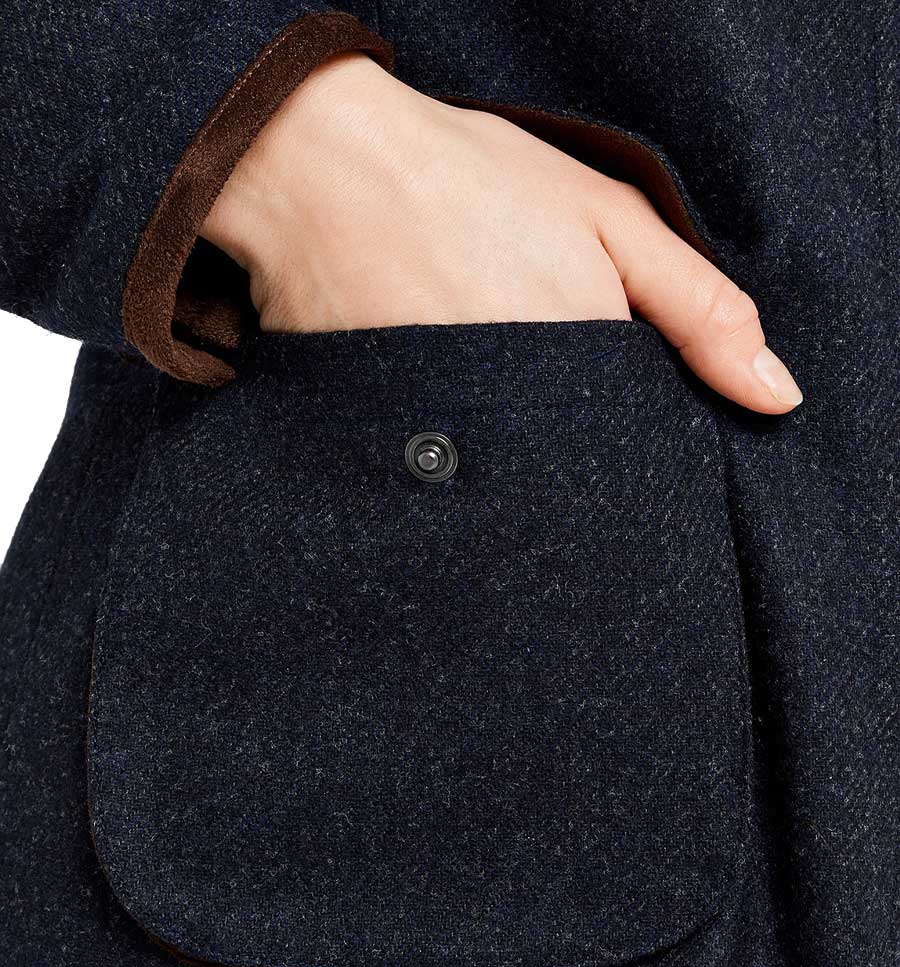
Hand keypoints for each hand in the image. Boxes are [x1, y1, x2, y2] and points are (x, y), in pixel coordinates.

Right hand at [201, 52, 802, 414]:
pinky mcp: (408, 449)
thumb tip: (777, 396)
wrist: (321, 176)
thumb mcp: (608, 220)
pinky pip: (462, 474)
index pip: (647, 449)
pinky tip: (455, 388)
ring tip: (495, 368)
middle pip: (586, 474)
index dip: (643, 425)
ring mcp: (466, 442)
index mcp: (591, 374)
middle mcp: (530, 426)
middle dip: (583, 439)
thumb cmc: (471, 183)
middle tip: (537, 358)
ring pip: (528, 480)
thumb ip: (701, 310)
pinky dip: (471, 443)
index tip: (613, 386)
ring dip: (527, 444)